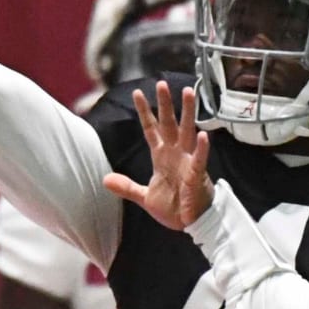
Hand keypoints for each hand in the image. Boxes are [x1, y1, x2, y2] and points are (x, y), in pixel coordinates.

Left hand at [103, 82, 214, 230]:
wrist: (191, 224)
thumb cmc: (174, 208)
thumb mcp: (145, 197)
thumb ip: (126, 187)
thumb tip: (105, 180)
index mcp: (162, 157)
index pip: (151, 129)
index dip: (144, 112)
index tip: (137, 93)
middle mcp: (175, 154)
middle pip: (169, 124)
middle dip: (165, 104)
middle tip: (161, 83)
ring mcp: (187, 162)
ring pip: (187, 132)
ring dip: (187, 112)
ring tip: (188, 92)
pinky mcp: (197, 175)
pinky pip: (199, 159)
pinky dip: (201, 148)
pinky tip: (203, 134)